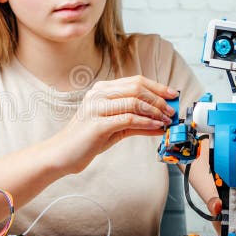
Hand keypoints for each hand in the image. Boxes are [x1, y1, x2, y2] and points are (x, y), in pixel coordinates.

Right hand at [52, 75, 176, 173]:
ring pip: (134, 101)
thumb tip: (162, 121)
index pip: (135, 81)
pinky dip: (146, 123)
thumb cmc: (88, 139)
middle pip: (137, 88)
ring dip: (155, 111)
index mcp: (102, 89)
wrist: (63, 153)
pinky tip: (155, 127)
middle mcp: (98, 94)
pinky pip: (128, 119)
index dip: (157, 87)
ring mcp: (96, 107)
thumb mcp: (115, 127)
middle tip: (171, 111)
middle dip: (159, 99)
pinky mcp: (97, 124)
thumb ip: (137, 121)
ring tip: (166, 121)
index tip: (173, 95)